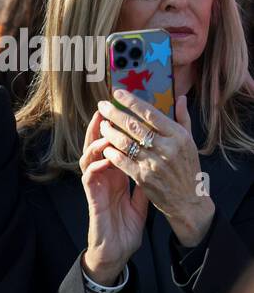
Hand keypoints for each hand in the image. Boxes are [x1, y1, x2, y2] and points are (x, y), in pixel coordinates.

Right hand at [80, 107, 147, 284]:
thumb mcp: (141, 199)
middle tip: (106, 108)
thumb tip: (157, 163)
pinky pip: (90, 174)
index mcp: (114, 176)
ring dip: (95, 140)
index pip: (113, 146)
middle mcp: (102, 177)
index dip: (116, 129)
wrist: (116, 250)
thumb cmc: (126, 226)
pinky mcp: (92, 196)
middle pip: (97, 145)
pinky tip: (105, 153)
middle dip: (100, 126)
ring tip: (103, 126)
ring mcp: (95, 185)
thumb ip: (145, 179)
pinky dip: (96, 161)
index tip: (124, 112)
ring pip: (89, 155)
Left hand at [97, 91, 214, 247]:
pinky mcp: (143, 177)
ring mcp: (154, 163)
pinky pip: (122, 161)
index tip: (117, 93)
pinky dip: (111, 152)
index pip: (151, 113)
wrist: (188, 200)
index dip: (132, 102)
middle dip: (114, 113)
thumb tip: (179, 97)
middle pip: (134, 125)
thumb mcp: (190, 142)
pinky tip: (104, 146)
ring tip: (102, 125)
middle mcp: (167, 147)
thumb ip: (183, 119)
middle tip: (102, 105)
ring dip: (109, 132)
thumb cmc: (186, 167)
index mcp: (179, 135)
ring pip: (125, 142)